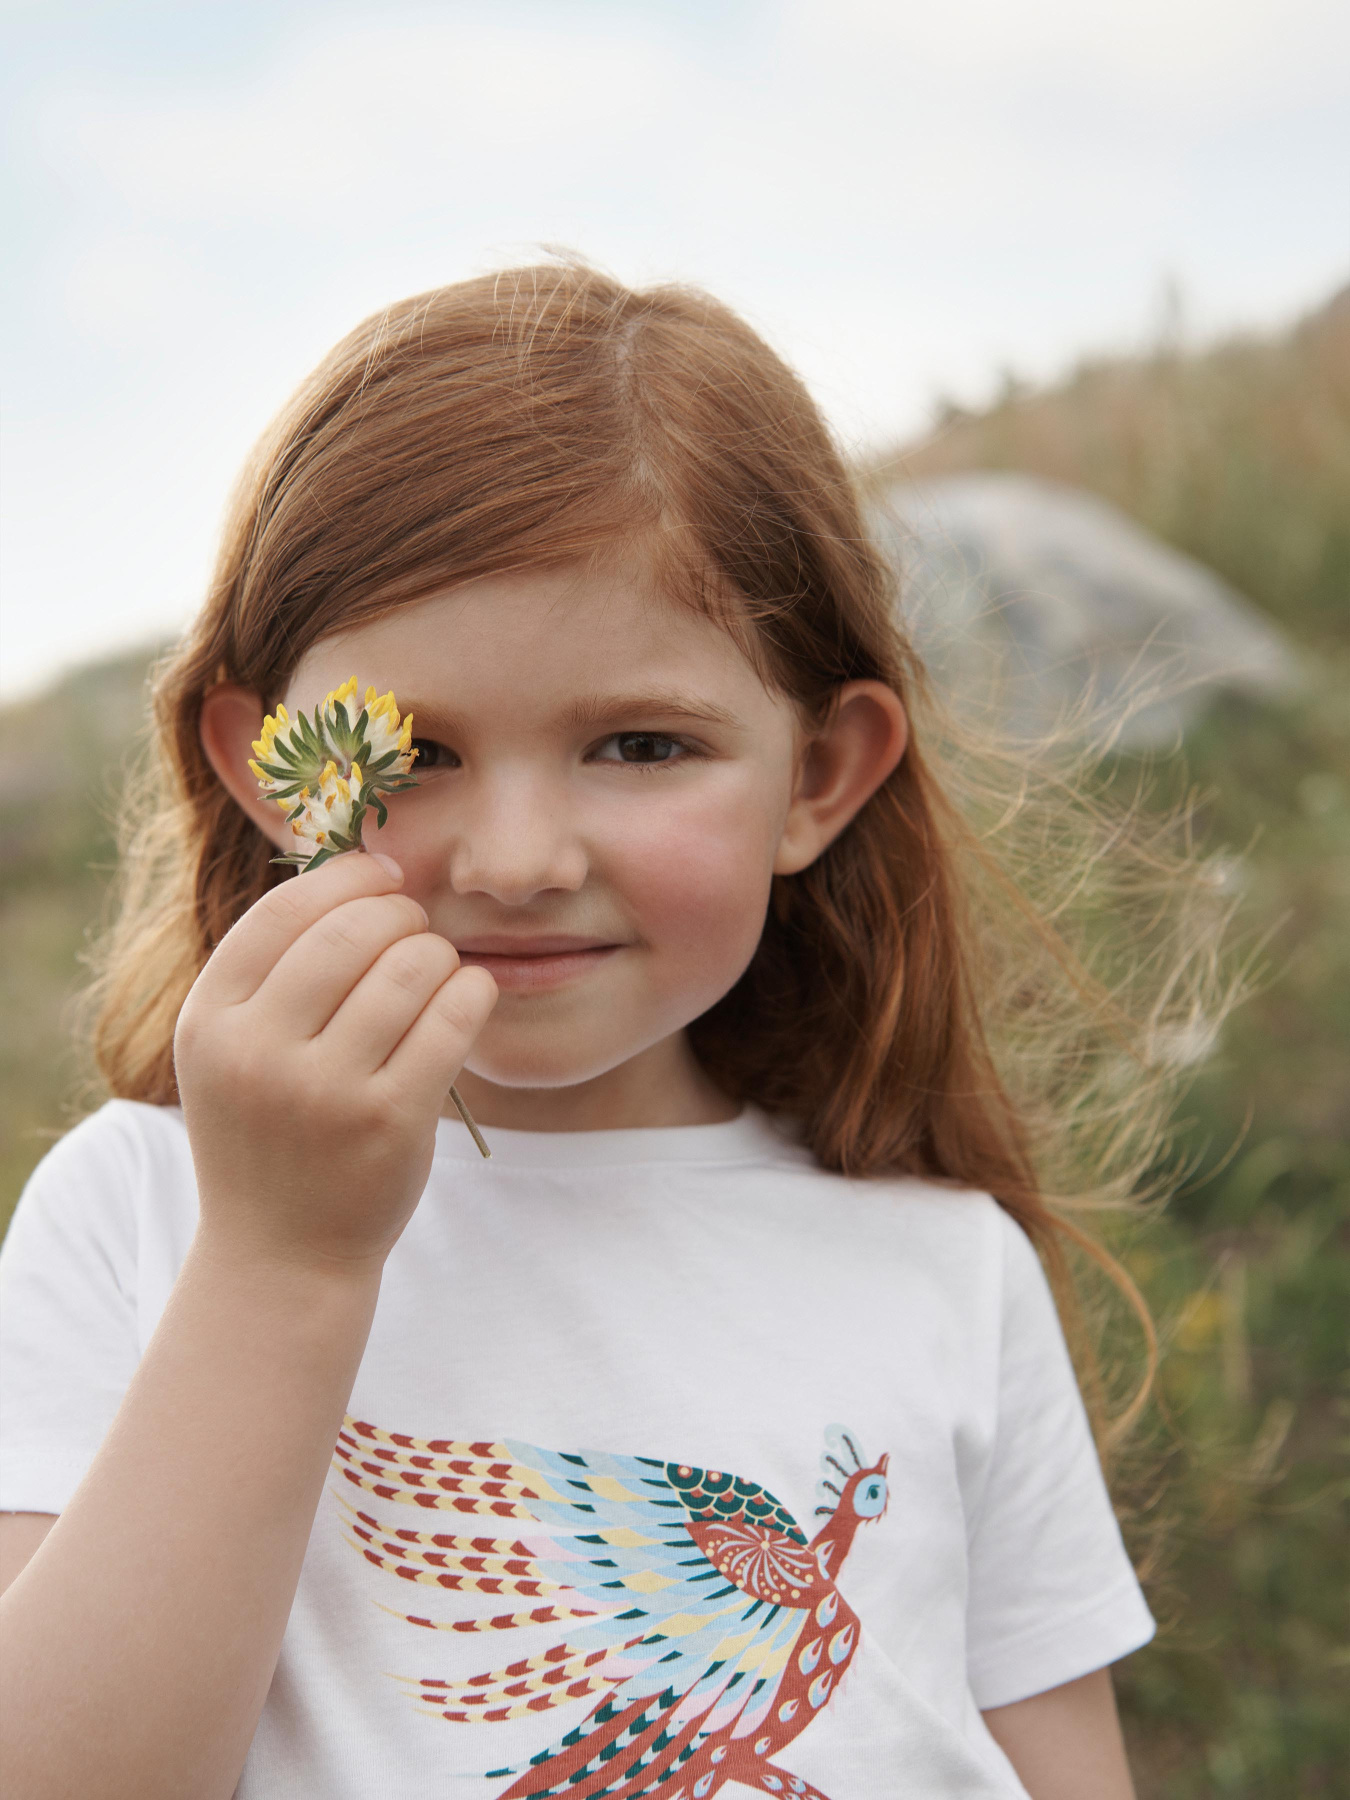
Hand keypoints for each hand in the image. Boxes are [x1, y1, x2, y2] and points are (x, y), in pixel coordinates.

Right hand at [174, 853, 497, 1273]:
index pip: (285, 911)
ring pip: (411, 967)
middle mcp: (257, 1052)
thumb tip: (364, 866)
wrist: (279, 1257)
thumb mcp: (232, 1050)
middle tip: (416, 929)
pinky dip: (472, 993)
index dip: (347, 878)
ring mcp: (324, 1091)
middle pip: (353, 930)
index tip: (384, 876)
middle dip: (400, 914)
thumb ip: (274, 968)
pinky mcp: (389, 1121)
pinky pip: (451, 1019)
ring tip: (437, 972)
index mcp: (209, 1021)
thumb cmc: (270, 1133)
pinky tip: (469, 997)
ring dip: (438, 955)